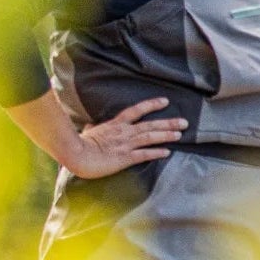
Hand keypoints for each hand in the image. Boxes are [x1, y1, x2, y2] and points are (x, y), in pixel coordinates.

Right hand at [67, 97, 186, 178]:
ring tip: (179, 134)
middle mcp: (123, 132)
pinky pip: (144, 154)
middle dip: (168, 123)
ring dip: (166, 135)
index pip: (136, 110)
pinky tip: (167, 152)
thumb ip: (94, 129)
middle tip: (184, 122)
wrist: (75, 155)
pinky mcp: (125, 158)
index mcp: (115, 125)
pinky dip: (156, 152)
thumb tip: (92, 126)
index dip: (151, 105)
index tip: (165, 101)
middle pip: (150, 124)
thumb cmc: (79, 145)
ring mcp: (125, 145)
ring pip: (150, 137)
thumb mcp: (88, 133)